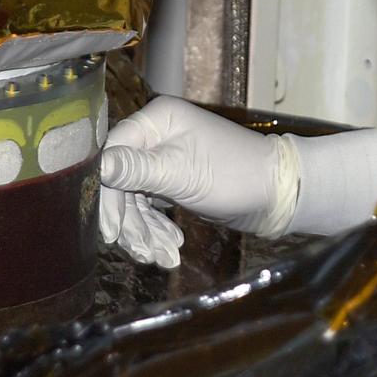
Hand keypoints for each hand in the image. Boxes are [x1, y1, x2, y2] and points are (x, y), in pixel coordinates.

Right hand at [99, 97, 299, 266]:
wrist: (278, 193)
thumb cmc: (235, 175)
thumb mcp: (181, 173)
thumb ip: (137, 170)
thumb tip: (97, 166)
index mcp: (158, 120)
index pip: (112, 155)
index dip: (108, 195)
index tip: (110, 231)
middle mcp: (158, 135)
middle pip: (121, 182)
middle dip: (131, 221)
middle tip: (143, 251)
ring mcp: (166, 159)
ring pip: (136, 199)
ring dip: (145, 231)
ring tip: (161, 257)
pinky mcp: (175, 181)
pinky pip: (152, 207)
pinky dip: (158, 229)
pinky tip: (169, 250)